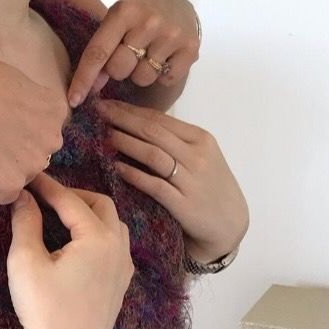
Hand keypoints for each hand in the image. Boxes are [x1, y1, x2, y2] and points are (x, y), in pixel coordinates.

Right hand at [0, 48, 68, 204]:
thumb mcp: (16, 82)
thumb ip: (29, 104)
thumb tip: (21, 115)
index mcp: (56, 111)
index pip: (45, 130)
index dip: (21, 128)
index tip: (1, 121)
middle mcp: (52, 140)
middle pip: (37, 154)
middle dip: (18, 151)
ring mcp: (32, 165)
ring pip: (21, 175)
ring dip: (3, 169)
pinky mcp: (9, 186)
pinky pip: (2, 194)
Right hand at [5, 173, 133, 328]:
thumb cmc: (44, 311)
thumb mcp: (26, 262)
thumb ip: (25, 223)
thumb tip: (23, 196)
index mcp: (97, 238)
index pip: (70, 200)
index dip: (47, 186)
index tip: (28, 177)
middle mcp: (118, 248)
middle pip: (101, 205)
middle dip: (73, 195)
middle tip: (46, 197)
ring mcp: (124, 267)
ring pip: (113, 225)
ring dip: (90, 213)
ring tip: (61, 216)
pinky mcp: (121, 285)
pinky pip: (116, 245)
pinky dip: (98, 233)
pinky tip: (77, 243)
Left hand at [67, 0, 199, 106]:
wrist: (178, 2)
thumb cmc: (139, 13)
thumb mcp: (117, 19)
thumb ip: (103, 48)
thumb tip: (94, 86)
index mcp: (124, 11)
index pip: (98, 52)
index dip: (84, 78)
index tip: (73, 100)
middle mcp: (149, 22)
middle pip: (119, 69)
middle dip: (117, 69)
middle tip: (128, 54)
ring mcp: (172, 35)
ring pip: (142, 78)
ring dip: (140, 73)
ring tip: (148, 54)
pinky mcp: (191, 49)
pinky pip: (165, 80)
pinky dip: (162, 75)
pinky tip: (164, 57)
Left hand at [95, 98, 247, 264]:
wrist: (230, 225)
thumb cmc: (210, 187)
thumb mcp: (200, 157)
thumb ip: (174, 141)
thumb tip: (134, 122)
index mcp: (201, 139)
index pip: (160, 119)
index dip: (131, 110)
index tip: (107, 104)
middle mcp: (197, 156)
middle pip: (153, 132)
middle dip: (123, 119)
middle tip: (98, 112)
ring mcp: (191, 180)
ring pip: (153, 155)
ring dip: (125, 143)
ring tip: (103, 136)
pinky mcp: (183, 204)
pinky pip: (154, 185)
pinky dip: (134, 175)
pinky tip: (116, 168)